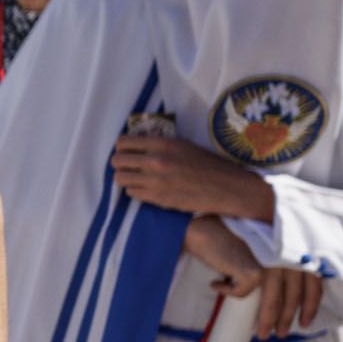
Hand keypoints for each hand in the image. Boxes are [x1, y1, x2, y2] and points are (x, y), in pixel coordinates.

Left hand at [111, 129, 277, 219]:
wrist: (225, 187)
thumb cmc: (207, 164)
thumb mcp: (183, 145)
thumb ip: (159, 144)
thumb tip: (137, 144)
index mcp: (162, 143)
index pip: (123, 142)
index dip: (122, 147)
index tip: (127, 151)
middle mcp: (154, 161)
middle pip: (116, 161)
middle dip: (120, 163)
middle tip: (129, 165)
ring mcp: (154, 181)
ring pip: (120, 179)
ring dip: (126, 177)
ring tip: (136, 177)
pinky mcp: (157, 199)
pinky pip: (132, 194)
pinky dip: (136, 191)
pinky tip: (146, 188)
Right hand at [184, 213, 322, 337]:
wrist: (204, 227)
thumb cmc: (231, 239)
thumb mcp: (264, 250)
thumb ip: (280, 263)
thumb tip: (290, 299)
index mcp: (295, 248)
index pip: (313, 281)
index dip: (311, 305)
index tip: (305, 322)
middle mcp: (288, 254)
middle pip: (294, 295)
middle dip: (287, 319)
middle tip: (281, 333)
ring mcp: (272, 261)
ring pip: (274, 301)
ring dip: (267, 321)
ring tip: (260, 332)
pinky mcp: (254, 269)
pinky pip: (244, 293)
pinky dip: (230, 293)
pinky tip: (218, 285)